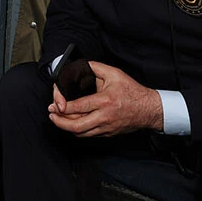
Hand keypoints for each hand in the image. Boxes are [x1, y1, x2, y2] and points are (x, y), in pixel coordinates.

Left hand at [47, 61, 162, 136]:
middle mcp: (104, 117)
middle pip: (76, 126)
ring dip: (66, 127)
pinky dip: (77, 130)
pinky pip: (88, 135)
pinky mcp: (108, 133)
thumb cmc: (132, 91)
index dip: (62, 107)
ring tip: (58, 120)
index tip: (54, 105)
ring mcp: (106, 128)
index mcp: (104, 101)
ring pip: (81, 133)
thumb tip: (78, 66)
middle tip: (52, 115)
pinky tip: (72, 123)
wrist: (149, 109)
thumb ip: (94, 67)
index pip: (77, 107)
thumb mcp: (114, 74)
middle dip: (59, 122)